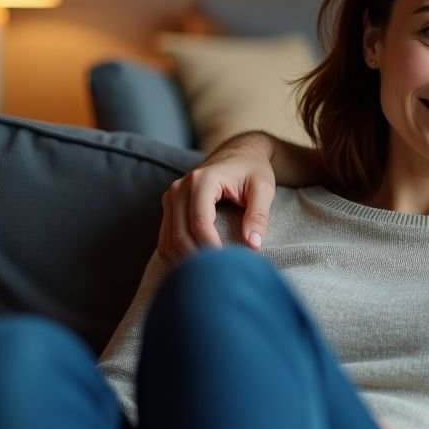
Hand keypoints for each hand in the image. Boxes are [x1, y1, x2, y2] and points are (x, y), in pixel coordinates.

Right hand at [156, 133, 277, 264]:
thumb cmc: (253, 170)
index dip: (212, 247)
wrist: (238, 154)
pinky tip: (196, 265)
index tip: (228, 264)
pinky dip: (177, 256)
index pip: (199, 223)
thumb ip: (259, 215)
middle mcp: (179, 188)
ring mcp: (170, 198)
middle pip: (179, 235)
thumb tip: (253, 245)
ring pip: (168, 241)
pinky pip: (165, 239)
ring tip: (209, 274)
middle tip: (219, 275)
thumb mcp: (264, 188)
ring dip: (185, 261)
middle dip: (198, 258)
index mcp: (202, 181)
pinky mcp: (169, 208)